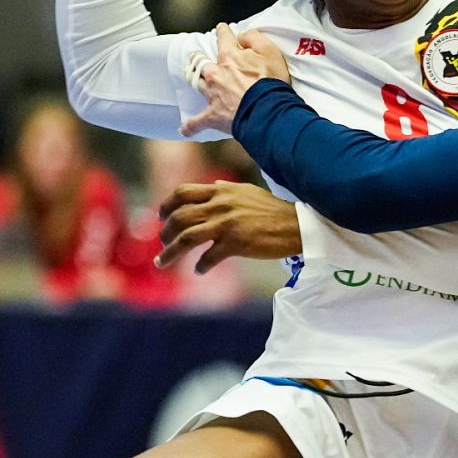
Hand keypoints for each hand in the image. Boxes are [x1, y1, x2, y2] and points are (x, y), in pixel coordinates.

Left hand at [155, 181, 302, 273]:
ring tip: (162, 262)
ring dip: (170, 252)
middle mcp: (220, 205)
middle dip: (165, 232)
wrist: (296, 225)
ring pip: (187, 238)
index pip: (183, 192)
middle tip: (161, 242)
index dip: (167, 204)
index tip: (160, 216)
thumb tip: (213, 187)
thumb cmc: (272, 209)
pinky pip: (208, 257)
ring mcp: (227, 224)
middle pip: (180, 217)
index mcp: (221, 191)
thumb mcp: (247, 191)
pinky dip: (200, 265)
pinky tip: (199, 270)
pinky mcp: (236, 243)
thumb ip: (226, 190)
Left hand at [179, 24, 291, 136]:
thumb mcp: (270, 51)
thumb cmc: (271, 82)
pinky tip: (184, 129)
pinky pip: (197, 122)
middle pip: (202, 62)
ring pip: (197, 84)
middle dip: (199, 57)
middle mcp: (217, 74)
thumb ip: (254, 38)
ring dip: (194, 80)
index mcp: (230, 57)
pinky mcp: (213, 116)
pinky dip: (190, 126)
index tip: (222, 29)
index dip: (223, 31)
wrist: (267, 112)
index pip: (223, 37)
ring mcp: (213, 95)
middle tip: (196, 55)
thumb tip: (241, 36)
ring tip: (190, 77)